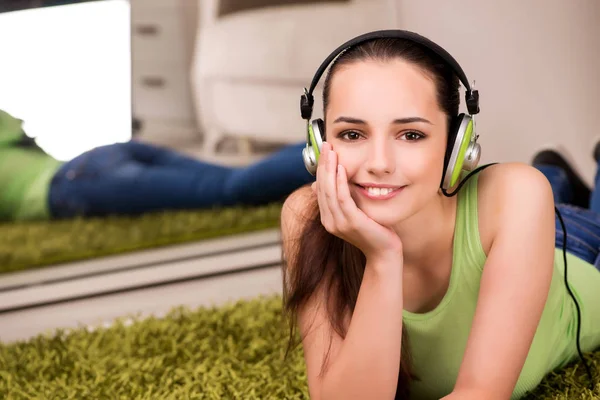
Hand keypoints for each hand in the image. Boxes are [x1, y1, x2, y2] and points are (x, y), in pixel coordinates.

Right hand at [313, 142, 402, 262]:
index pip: (320, 188)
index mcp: (328, 218)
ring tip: (332, 152)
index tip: (325, 151)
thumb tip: (324, 186)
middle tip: (326, 145)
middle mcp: (330, 221)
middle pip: (322, 187)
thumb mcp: (354, 212)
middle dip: (323, 164)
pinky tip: (342, 169)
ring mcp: (339, 223)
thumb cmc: (373, 230)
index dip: (321, 168)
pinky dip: (341, 183)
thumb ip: (342, 199)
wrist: (384, 252)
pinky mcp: (352, 222)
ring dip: (330, 170)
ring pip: (330, 191)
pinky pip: (343, 199)